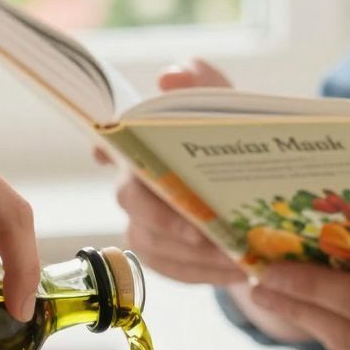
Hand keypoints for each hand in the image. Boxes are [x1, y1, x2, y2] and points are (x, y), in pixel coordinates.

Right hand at [99, 59, 244, 287]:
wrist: (246, 188)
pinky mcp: (162, 257)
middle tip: (201, 232)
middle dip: (165, 220)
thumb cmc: (224, 140)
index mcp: (142, 148)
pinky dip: (208, 273)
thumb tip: (171, 76)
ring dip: (194, 255)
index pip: (109, 146)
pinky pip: (175, 271)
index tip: (105, 154)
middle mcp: (134, 188)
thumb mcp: (223, 104)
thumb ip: (202, 82)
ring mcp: (144, 226)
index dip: (103, 150)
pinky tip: (241, 270)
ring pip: (153, 245)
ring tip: (236, 256)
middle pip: (134, 205)